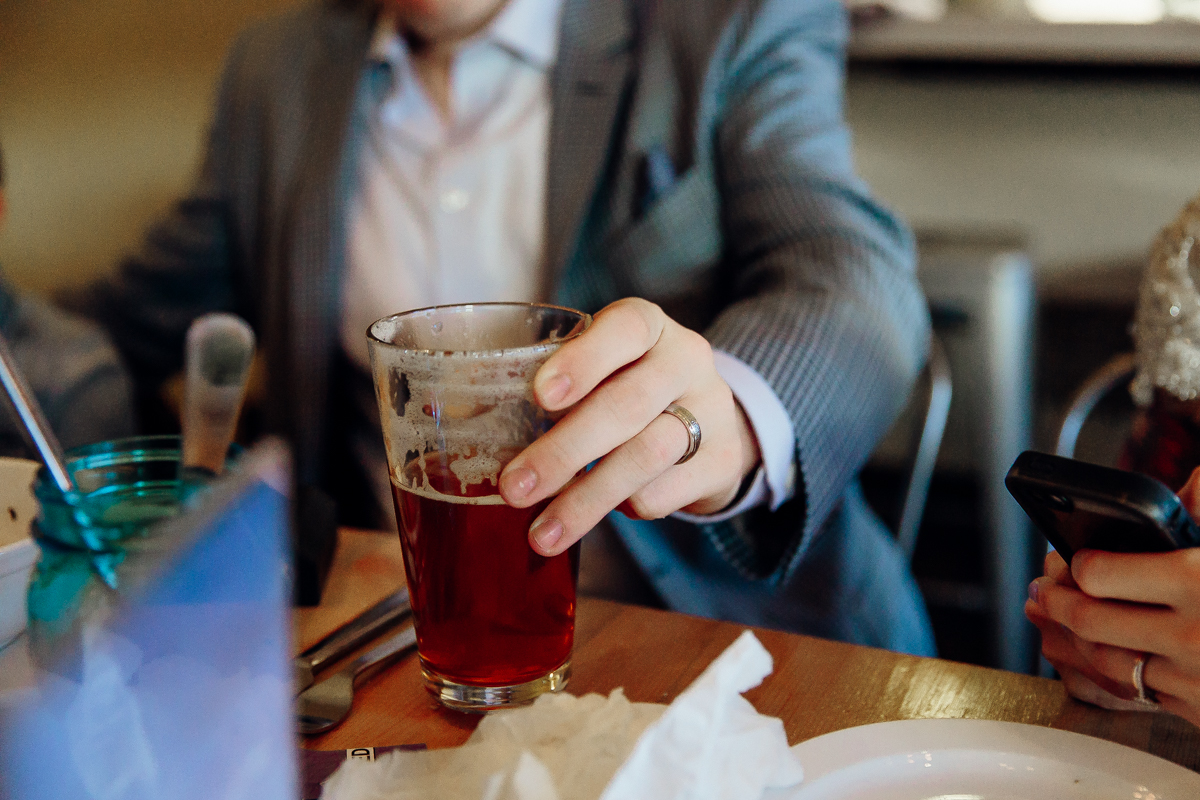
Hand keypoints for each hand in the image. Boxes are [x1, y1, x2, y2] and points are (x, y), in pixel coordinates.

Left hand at [498, 298, 761, 556]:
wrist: (709, 418)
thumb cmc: (626, 387)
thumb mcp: (600, 368)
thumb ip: (551, 385)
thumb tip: (461, 423)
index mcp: (647, 325)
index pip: (624, 330)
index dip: (583, 361)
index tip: (541, 397)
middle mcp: (685, 359)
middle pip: (627, 405)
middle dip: (564, 452)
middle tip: (515, 489)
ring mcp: (711, 409)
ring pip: (645, 456)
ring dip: (586, 499)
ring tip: (541, 534)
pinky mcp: (722, 461)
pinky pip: (664, 492)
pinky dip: (623, 508)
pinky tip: (596, 511)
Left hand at [1026, 467, 1199, 726]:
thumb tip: (1190, 482)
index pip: (1100, 574)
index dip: (1076, 564)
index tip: (1071, 558)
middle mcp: (1192, 634)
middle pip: (1092, 622)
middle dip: (1057, 603)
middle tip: (1043, 589)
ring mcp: (1196, 679)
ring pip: (1108, 662)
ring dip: (1069, 641)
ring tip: (1050, 618)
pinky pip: (1140, 693)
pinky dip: (1108, 672)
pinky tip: (1093, 654)